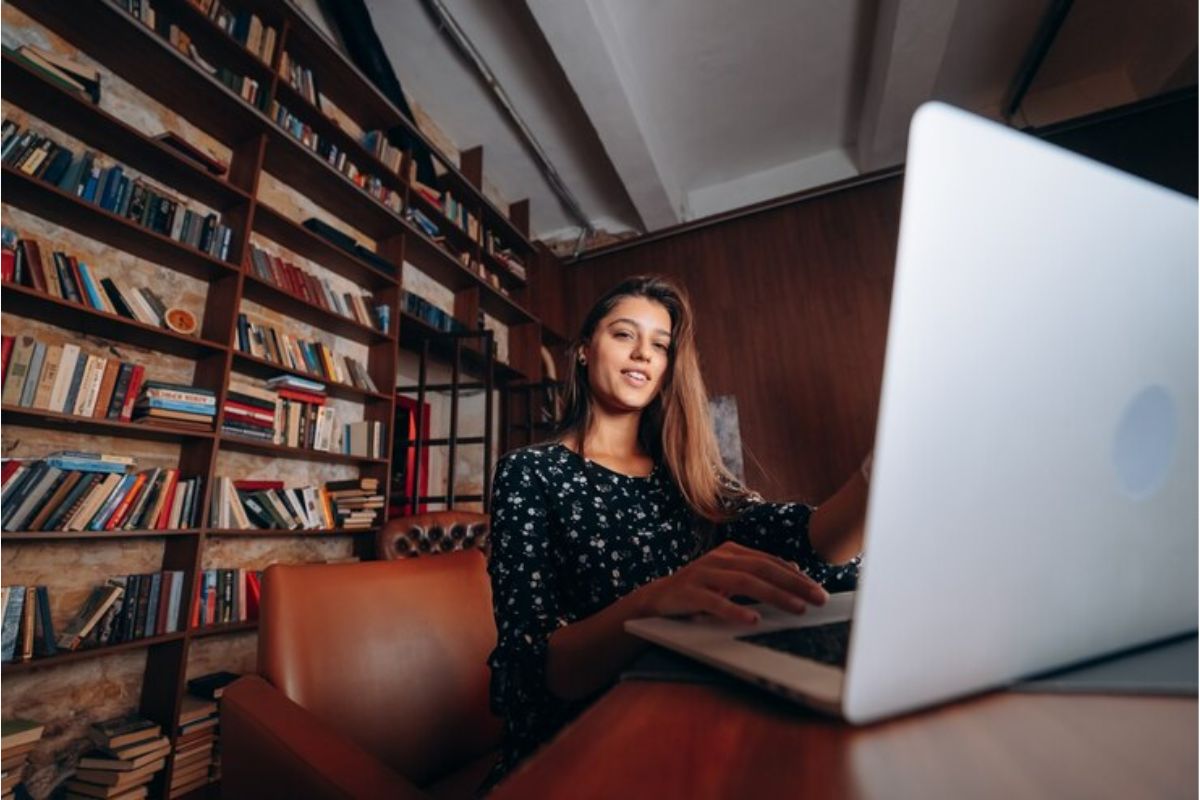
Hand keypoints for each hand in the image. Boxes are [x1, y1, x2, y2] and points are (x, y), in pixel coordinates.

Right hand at [635, 541, 827, 624]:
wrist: (656, 599)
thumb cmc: (699, 590)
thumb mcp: (729, 578)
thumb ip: (757, 573)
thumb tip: (794, 573)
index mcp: (731, 552)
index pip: (770, 562)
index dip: (796, 576)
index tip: (817, 591)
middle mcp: (719, 558)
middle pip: (762, 569)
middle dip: (793, 584)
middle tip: (817, 599)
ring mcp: (703, 574)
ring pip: (745, 582)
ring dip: (774, 595)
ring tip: (796, 608)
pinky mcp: (688, 593)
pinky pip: (715, 602)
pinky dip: (735, 610)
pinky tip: (752, 620)